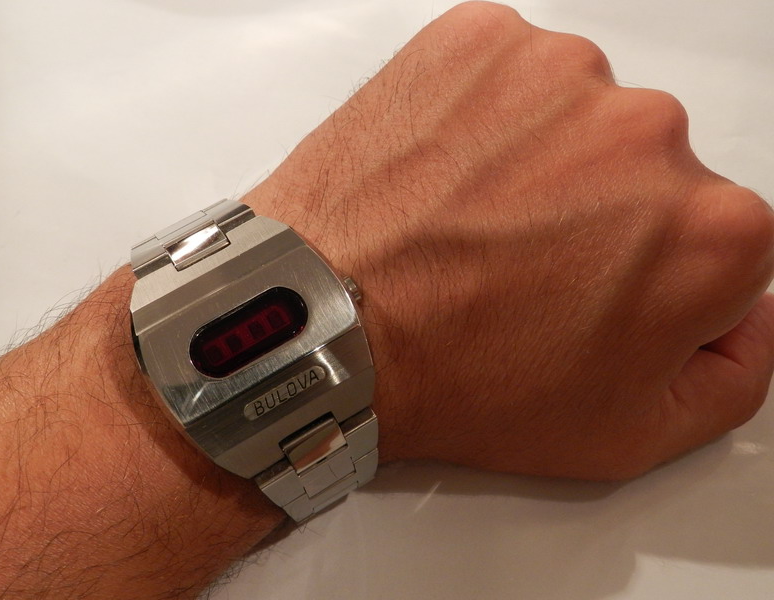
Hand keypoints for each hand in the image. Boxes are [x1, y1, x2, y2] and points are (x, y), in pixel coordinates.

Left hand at [244, 1, 773, 479]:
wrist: (331, 323)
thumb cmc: (458, 378)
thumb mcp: (627, 434)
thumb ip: (729, 377)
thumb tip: (744, 318)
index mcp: (708, 232)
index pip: (716, 238)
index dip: (650, 276)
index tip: (591, 294)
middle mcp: (649, 133)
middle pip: (647, 171)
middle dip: (600, 216)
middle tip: (520, 266)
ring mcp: (559, 75)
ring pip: (578, 119)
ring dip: (539, 164)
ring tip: (473, 224)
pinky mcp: (481, 42)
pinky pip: (508, 79)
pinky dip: (484, 120)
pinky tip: (448, 180)